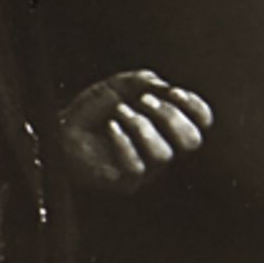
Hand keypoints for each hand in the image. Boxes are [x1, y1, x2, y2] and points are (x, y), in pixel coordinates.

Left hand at [59, 71, 212, 190]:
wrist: (61, 130)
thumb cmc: (93, 110)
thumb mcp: (120, 86)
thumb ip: (143, 81)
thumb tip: (163, 86)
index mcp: (168, 126)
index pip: (201, 122)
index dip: (195, 107)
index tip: (173, 91)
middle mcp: (163, 149)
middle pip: (191, 141)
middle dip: (170, 116)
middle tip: (143, 100)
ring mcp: (147, 168)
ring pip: (164, 154)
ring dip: (141, 126)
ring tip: (119, 112)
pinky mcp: (127, 181)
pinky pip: (137, 166)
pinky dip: (123, 141)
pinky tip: (110, 126)